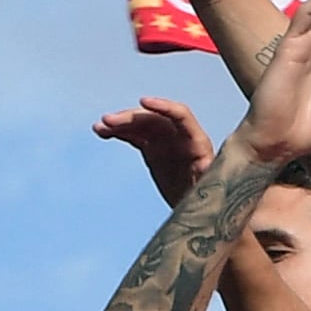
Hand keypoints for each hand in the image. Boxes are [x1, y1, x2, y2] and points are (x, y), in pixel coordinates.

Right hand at [96, 96, 217, 205]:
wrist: (199, 208)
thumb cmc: (209, 199)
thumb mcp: (210, 188)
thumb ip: (207, 174)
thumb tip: (206, 166)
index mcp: (197, 142)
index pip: (180, 115)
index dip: (163, 106)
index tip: (142, 102)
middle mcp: (181, 136)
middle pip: (154, 118)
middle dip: (131, 117)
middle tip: (107, 121)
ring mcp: (166, 141)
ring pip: (140, 124)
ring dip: (120, 123)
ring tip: (99, 127)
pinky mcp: (153, 149)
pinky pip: (135, 135)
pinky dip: (119, 132)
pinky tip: (102, 132)